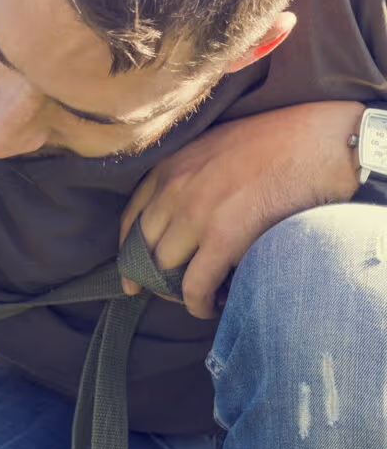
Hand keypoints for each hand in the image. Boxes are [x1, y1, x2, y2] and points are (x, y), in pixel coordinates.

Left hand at [120, 101, 362, 318]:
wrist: (321, 141)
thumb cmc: (278, 143)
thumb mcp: (215, 148)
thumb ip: (191, 178)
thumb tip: (182, 219)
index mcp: (170, 166)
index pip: (131, 219)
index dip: (127, 253)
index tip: (130, 276)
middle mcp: (174, 188)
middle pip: (144, 248)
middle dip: (152, 277)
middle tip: (169, 293)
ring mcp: (196, 212)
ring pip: (165, 269)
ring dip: (177, 291)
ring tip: (197, 298)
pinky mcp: (224, 236)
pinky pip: (194, 285)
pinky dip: (197, 304)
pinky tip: (209, 308)